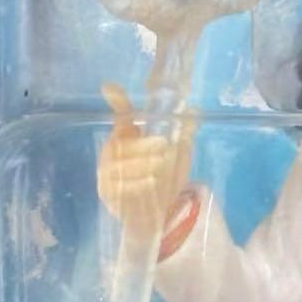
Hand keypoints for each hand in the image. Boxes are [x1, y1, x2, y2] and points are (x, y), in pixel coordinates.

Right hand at [97, 84, 195, 236]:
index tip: (110, 88)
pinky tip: (151, 182)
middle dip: (143, 144)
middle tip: (164, 145)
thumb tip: (194, 110)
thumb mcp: (177, 154)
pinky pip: (119, 186)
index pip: (121, 116)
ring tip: (161, 166)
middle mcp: (113, 152)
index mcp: (128, 137)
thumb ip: (184, 133)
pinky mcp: (107, 193)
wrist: (156, 213)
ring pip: (120, 165)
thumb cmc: (164, 178)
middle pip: (122, 143)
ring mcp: (107, 173)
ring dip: (142, 163)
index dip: (117, 102)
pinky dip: (136, 183)